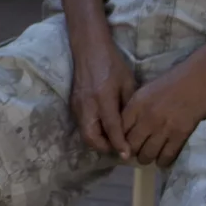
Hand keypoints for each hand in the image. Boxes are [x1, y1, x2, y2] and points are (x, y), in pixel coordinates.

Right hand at [69, 30, 135, 157]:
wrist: (89, 49)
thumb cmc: (112, 63)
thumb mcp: (128, 82)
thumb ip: (129, 105)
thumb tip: (132, 126)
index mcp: (103, 98)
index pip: (111, 128)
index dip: (119, 144)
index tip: (127, 156)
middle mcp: (88, 105)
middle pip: (91, 138)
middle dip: (105, 148)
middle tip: (119, 149)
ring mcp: (77, 106)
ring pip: (84, 134)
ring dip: (98, 142)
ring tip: (113, 142)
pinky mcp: (73, 105)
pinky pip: (82, 126)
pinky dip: (93, 132)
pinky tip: (104, 130)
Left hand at [117, 56, 205, 169]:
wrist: (200, 78)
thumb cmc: (173, 81)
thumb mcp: (146, 91)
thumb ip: (134, 109)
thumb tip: (124, 128)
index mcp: (136, 105)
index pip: (119, 130)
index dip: (119, 140)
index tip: (122, 144)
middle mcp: (147, 118)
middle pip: (131, 146)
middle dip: (132, 152)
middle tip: (136, 152)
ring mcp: (164, 128)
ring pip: (147, 155)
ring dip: (146, 158)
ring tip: (149, 156)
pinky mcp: (180, 135)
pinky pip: (166, 156)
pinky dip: (163, 161)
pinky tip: (163, 159)